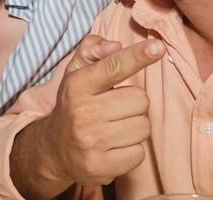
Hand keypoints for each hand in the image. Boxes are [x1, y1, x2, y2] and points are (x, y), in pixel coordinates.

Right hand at [37, 36, 163, 188]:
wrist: (54, 150)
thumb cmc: (74, 105)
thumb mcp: (76, 73)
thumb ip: (93, 50)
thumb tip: (115, 45)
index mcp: (77, 85)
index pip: (113, 67)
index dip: (137, 56)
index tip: (158, 47)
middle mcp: (82, 112)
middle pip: (140, 99)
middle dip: (133, 104)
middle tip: (115, 109)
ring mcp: (91, 142)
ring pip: (143, 127)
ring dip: (134, 127)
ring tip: (114, 128)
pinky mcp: (100, 167)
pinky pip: (139, 153)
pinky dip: (131, 151)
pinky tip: (114, 147)